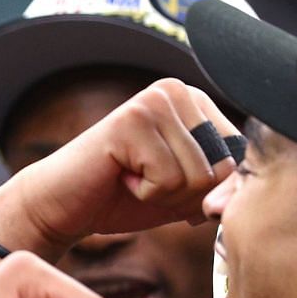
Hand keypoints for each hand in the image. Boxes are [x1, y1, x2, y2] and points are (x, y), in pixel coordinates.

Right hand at [0, 78, 238, 259]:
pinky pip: (167, 179)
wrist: (59, 206)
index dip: (202, 187)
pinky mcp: (132, 121)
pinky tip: (118, 177)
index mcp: (194, 101)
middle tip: (141, 180)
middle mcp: (176, 91)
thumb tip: (237, 192)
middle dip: (183, 192)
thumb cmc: (119, 198)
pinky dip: (143, 193)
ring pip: (197, 175)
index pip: (236, 157)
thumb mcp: (183, 193)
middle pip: (221, 166)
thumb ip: (220, 186)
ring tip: (129, 178)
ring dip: (161, 193)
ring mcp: (153, 102)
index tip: (161, 179)